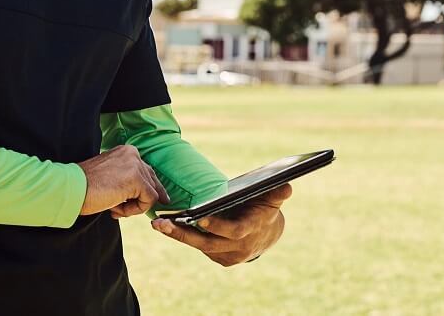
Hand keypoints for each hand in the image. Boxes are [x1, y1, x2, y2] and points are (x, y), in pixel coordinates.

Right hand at [77, 145, 168, 216]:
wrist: (72, 189)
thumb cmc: (87, 186)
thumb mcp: (110, 176)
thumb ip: (127, 178)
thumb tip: (147, 193)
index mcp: (126, 151)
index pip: (146, 171)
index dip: (146, 190)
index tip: (149, 202)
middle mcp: (133, 154)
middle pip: (152, 182)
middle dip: (140, 200)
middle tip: (121, 210)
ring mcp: (136, 165)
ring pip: (151, 193)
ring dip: (133, 206)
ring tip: (113, 208)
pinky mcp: (137, 179)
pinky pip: (149, 200)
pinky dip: (135, 210)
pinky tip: (115, 209)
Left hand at [150, 183, 291, 266]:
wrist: (268, 234)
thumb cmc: (265, 208)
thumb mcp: (273, 198)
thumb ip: (278, 192)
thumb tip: (285, 184)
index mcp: (251, 230)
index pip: (233, 231)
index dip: (217, 225)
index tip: (199, 218)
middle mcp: (239, 247)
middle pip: (207, 243)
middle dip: (183, 234)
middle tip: (161, 224)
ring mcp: (228, 255)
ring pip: (200, 246)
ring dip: (178, 235)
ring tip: (157, 223)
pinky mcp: (220, 258)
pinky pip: (200, 247)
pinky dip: (184, 237)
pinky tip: (167, 226)